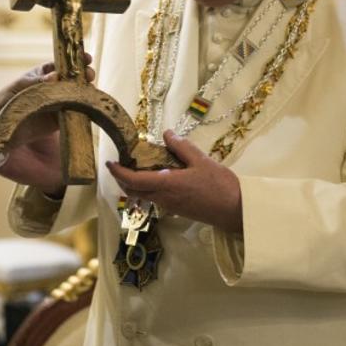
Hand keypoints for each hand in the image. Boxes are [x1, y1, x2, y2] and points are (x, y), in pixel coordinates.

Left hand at [0, 54, 95, 125]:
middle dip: (86, 75)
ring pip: (79, 95)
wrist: (2, 122)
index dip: (78, 59)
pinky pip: (76, 113)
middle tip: (89, 75)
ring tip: (88, 91)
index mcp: (47, 72)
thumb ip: (38, 81)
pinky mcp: (62, 118)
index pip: (66, 63)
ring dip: (86, 92)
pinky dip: (83, 109)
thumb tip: (56, 76)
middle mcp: (57, 86)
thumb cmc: (9, 97)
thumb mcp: (21, 86)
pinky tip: (88, 107)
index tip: (87, 57)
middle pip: (76, 78)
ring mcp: (61, 101)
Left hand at [105, 130, 242, 232]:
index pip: (133, 181)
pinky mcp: (177, 210)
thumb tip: (166, 134)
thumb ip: (181, 147)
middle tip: (122, 162)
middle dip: (123, 179)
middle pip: (133, 191)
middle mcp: (163, 198)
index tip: (109, 162)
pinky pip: (155, 198)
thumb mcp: (201, 160)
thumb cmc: (220, 185)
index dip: (118, 172)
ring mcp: (170, 206)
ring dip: (136, 183)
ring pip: (144, 195)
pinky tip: (159, 175)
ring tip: (140, 165)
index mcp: (166, 185)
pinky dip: (149, 187)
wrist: (236, 211)